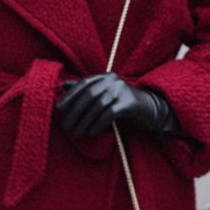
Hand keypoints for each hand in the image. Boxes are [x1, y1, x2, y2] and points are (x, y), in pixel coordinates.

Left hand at [56, 73, 175, 138]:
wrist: (151, 110)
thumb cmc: (123, 104)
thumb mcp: (104, 94)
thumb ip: (86, 89)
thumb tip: (63, 86)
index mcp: (105, 76)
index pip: (84, 84)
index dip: (70, 96)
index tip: (59, 108)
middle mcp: (113, 80)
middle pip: (89, 95)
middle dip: (75, 111)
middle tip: (66, 126)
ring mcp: (122, 90)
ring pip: (98, 105)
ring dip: (85, 121)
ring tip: (77, 133)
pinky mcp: (130, 103)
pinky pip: (109, 114)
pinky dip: (98, 124)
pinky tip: (92, 133)